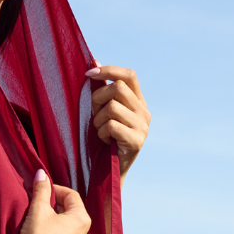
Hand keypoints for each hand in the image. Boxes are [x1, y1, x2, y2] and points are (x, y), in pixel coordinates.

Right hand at [0, 170, 90, 233]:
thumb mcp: (38, 209)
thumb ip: (42, 190)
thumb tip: (41, 174)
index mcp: (81, 220)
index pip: (72, 196)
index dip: (57, 190)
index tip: (44, 190)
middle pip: (72, 216)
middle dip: (57, 210)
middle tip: (41, 208)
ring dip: (58, 229)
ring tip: (42, 229)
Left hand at [86, 65, 149, 179]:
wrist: (110, 172)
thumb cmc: (104, 140)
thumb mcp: (105, 112)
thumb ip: (103, 90)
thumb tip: (94, 61)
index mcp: (139, 102)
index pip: (129, 75)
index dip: (109, 70)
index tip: (88, 74)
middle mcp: (144, 112)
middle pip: (118, 88)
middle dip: (98, 98)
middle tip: (92, 113)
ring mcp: (143, 127)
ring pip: (112, 107)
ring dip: (98, 119)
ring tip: (99, 130)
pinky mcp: (136, 141)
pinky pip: (111, 125)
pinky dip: (101, 133)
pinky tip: (104, 141)